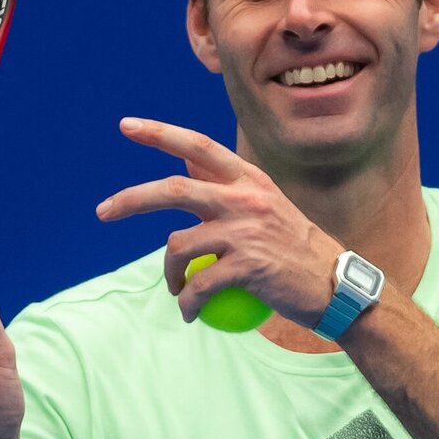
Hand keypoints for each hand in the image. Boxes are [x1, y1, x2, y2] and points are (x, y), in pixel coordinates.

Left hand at [95, 117, 342, 327]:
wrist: (335, 286)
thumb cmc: (297, 249)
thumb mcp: (266, 206)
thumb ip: (226, 186)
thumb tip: (184, 161)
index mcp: (250, 180)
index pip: (198, 146)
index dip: (160, 134)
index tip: (126, 125)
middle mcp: (245, 199)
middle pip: (173, 190)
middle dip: (130, 199)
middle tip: (102, 211)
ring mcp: (245, 232)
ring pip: (178, 246)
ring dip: (168, 273)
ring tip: (177, 289)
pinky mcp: (247, 267)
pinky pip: (198, 285)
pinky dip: (187, 303)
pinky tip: (189, 313)